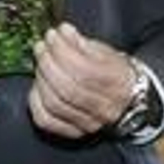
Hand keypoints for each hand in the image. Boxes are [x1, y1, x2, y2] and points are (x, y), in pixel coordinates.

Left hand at [28, 22, 133, 139]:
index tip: (52, 36)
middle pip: (67, 88)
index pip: (84, 70)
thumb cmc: (114, 73)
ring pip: (55, 103)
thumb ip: (82, 43)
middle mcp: (105, 107)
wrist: (128, 100)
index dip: (62, 51)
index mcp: (117, 83)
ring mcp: (89, 123)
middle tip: (41, 47)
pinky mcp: (74, 132)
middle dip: (48, 63)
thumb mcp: (105, 52)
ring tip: (40, 62)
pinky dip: (35, 102)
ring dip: (41, 79)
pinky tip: (37, 86)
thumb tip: (62, 32)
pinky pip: (46, 120)